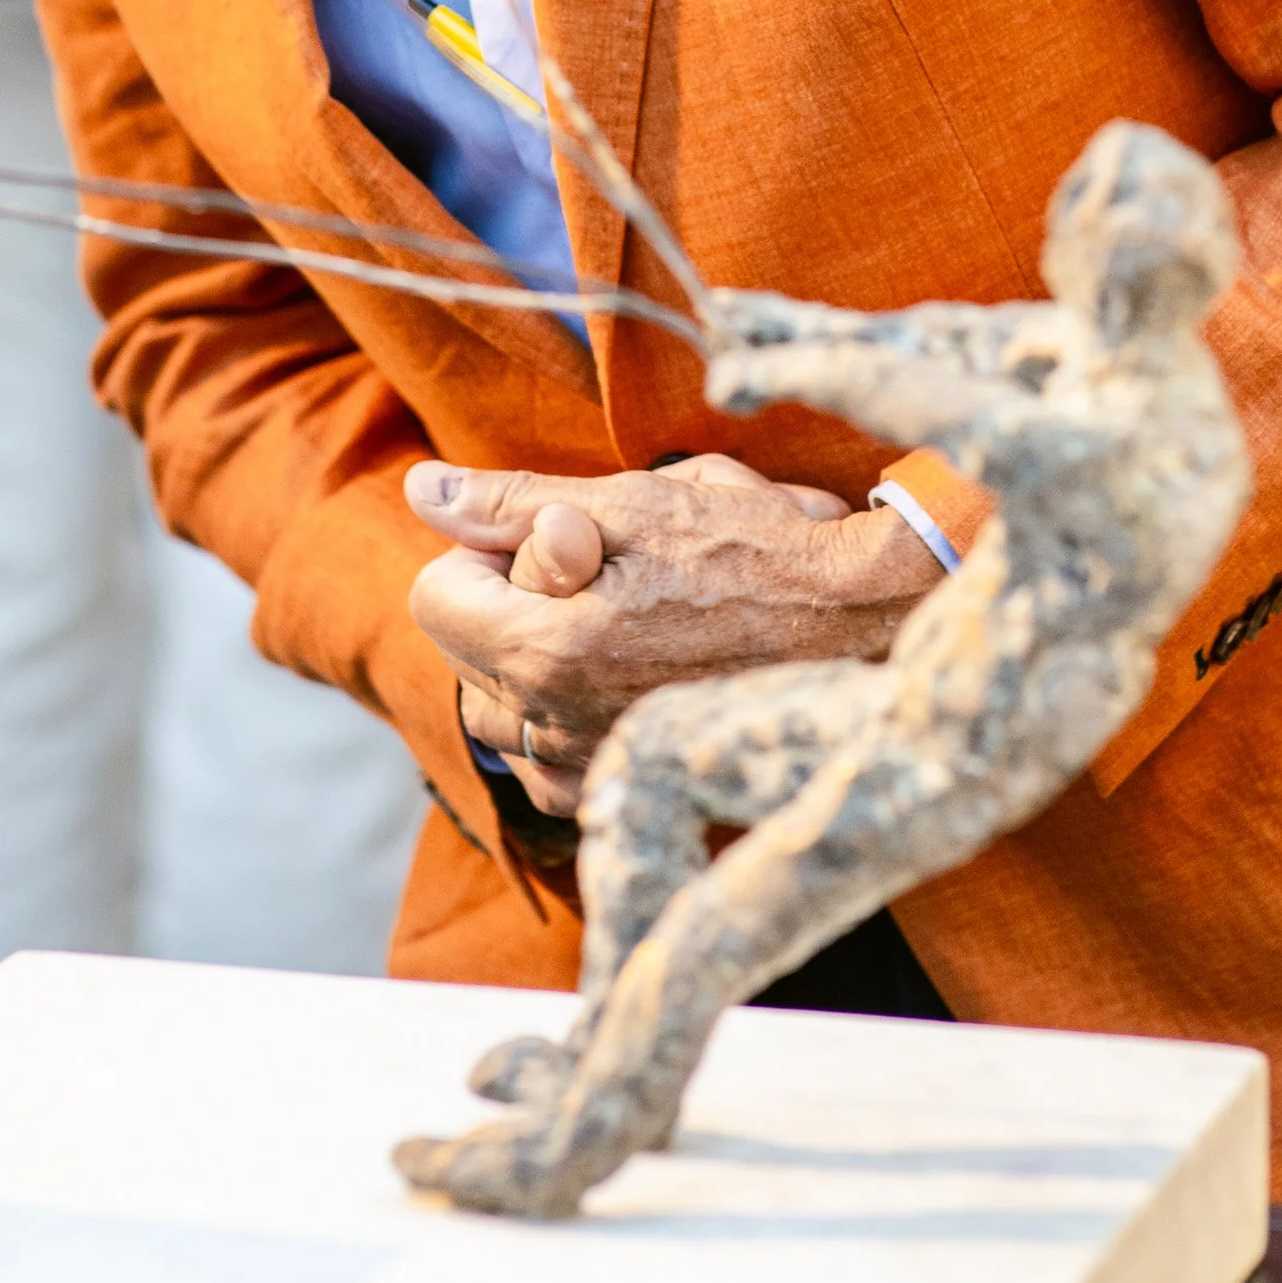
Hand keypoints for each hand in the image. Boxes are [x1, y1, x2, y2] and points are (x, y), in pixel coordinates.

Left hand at [406, 452, 944, 816]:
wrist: (860, 625)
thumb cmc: (754, 550)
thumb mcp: (633, 502)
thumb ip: (512, 503)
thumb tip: (421, 491)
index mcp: (546, 649)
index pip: (435, 594)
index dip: (485, 549)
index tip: (553, 536)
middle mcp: (559, 726)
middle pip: (464, 651)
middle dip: (507, 604)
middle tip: (598, 572)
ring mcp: (594, 768)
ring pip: (502, 709)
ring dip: (535, 659)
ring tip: (621, 617)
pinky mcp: (629, 791)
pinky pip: (549, 760)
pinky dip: (570, 715)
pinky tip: (634, 670)